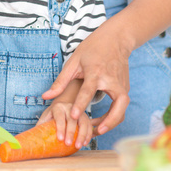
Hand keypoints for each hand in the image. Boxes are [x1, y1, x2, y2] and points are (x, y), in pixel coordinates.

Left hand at [39, 102, 93, 149]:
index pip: (59, 117)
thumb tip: (30, 140)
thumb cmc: (52, 115)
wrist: (63, 106)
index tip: (60, 138)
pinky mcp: (86, 116)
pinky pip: (89, 125)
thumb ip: (40, 126)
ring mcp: (79, 111)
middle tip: (68, 144)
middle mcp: (70, 107)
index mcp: (58, 107)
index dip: (60, 127)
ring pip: (83, 122)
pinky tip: (85, 143)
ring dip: (82, 135)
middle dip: (71, 133)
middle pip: (72, 120)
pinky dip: (88, 135)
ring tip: (78, 146)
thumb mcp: (45, 118)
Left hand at [41, 21, 134, 136]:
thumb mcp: (74, 62)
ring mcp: (122, 83)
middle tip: (97, 131)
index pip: (88, 90)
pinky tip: (102, 122)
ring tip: (97, 130)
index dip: (81, 104)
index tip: (73, 117)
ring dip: (113, 121)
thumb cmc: (92, 49)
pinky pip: (122, 106)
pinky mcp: (126, 87)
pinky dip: (114, 116)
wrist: (115, 39)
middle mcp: (111, 79)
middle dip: (110, 119)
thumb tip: (45, 96)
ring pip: (123, 107)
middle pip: (118, 103)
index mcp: (96, 71)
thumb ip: (61, 81)